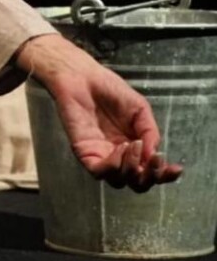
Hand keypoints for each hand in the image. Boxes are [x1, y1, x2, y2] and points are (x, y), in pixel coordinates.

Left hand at [16, 33, 182, 190]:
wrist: (82, 77)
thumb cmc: (109, 89)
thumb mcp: (140, 109)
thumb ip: (150, 133)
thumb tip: (154, 156)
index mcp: (135, 146)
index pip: (151, 171)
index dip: (165, 175)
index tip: (176, 169)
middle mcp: (118, 155)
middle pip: (137, 183)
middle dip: (150, 177)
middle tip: (154, 160)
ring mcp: (101, 155)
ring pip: (119, 181)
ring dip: (131, 169)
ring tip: (133, 145)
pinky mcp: (84, 152)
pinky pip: (99, 172)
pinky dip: (113, 165)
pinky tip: (120, 148)